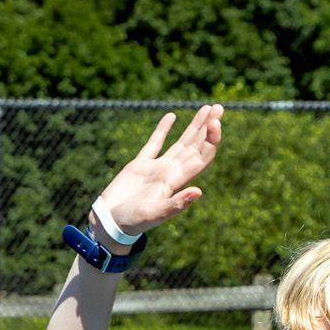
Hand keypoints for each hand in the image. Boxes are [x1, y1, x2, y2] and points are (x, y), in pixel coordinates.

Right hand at [98, 104, 222, 235]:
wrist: (110, 223)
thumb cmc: (132, 222)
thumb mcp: (154, 214)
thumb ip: (176, 204)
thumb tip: (198, 191)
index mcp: (176, 181)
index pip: (201, 157)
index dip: (211, 140)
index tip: (216, 122)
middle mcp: (170, 173)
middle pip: (195, 146)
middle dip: (208, 127)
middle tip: (218, 107)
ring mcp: (156, 168)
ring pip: (181, 142)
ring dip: (194, 126)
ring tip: (207, 108)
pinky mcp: (139, 165)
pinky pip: (154, 144)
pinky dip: (163, 129)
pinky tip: (172, 116)